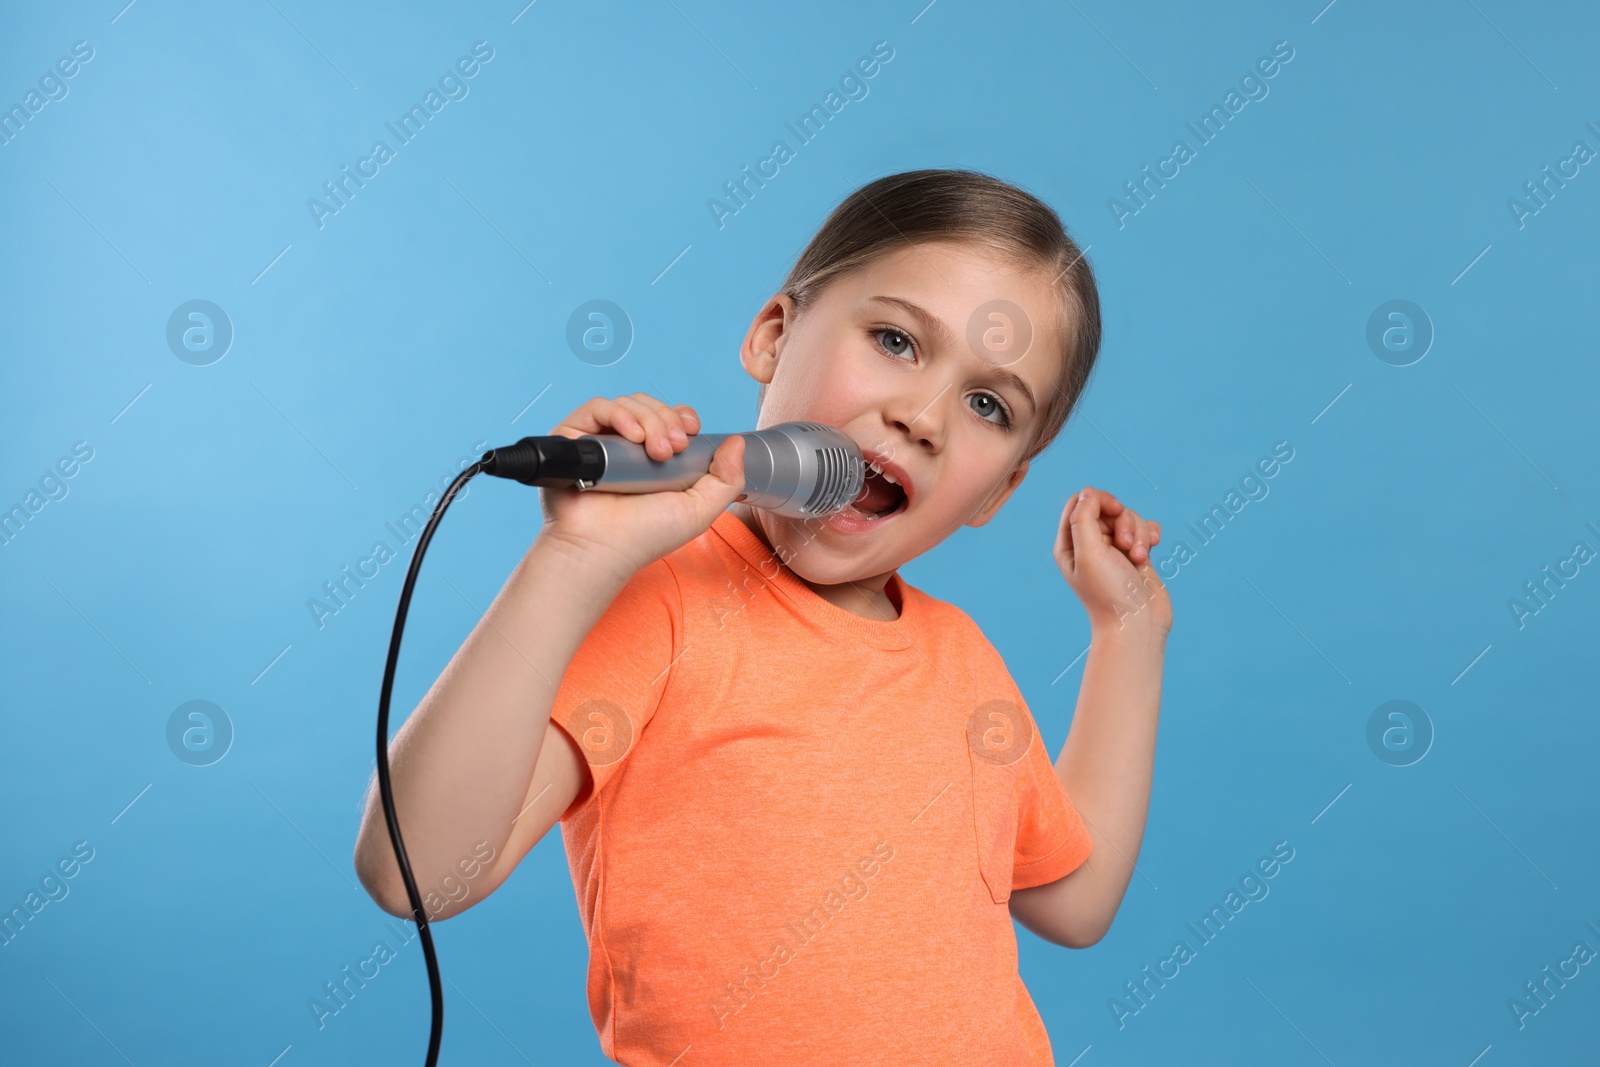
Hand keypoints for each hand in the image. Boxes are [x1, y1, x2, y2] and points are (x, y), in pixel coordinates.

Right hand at [536, 394, 745, 580]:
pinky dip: (619, 414)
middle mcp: (627, 447)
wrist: (604, 549)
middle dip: (668, 420)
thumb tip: (737, 442)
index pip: (670, 417)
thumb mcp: (700, 509)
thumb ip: (727, 478)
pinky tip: (631, 438)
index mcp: (655, 458)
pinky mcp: (574, 437)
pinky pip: (598, 407)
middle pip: (652, 406)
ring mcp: (601, 441)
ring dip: (649, 420)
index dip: (682, 416)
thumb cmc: (645, 535)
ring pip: (629, 404)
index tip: (691, 430)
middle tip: (672, 450)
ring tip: (653, 452)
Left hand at [1054, 486, 1172, 634]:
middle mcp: (1090, 545)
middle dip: (1124, 521)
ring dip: (1139, 533)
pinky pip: (1145, 528)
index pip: (1079, 502)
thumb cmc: (1109, 593)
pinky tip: (1152, 550)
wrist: (1137, 624)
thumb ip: (1084, 517)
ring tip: (1139, 558)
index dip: (1098, 500)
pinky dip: (1151, 535)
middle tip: (1126, 545)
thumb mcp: (1089, 552)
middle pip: (1107, 508)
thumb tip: (1088, 491)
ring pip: (1129, 518)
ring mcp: (1114, 550)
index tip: (1115, 510)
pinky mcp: (1136, 554)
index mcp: (1070, 544)